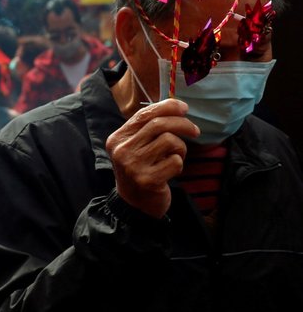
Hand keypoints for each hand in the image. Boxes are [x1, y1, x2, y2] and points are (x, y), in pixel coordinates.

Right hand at [105, 98, 199, 218]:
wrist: (134, 204)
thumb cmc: (140, 170)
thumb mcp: (136, 147)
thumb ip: (148, 128)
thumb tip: (176, 107)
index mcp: (117, 139)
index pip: (144, 114)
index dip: (167, 107)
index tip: (184, 108)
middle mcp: (122, 151)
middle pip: (159, 124)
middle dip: (182, 124)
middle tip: (194, 130)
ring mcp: (133, 166)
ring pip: (169, 141)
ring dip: (180, 148)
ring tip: (176, 156)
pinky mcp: (148, 180)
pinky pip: (175, 161)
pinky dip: (179, 164)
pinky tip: (170, 171)